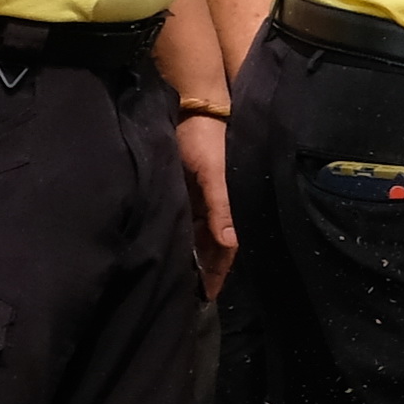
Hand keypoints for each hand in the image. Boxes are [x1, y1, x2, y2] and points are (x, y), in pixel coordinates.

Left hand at [180, 109, 236, 301]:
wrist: (192, 108)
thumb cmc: (206, 139)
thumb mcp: (214, 172)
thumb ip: (221, 205)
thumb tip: (230, 242)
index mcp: (226, 205)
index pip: (226, 248)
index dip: (218, 272)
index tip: (208, 296)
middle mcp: (214, 208)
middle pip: (212, 248)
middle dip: (205, 270)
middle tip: (189, 295)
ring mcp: (200, 202)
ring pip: (197, 238)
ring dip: (192, 257)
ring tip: (179, 280)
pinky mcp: (187, 193)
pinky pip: (186, 224)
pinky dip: (182, 239)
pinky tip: (173, 252)